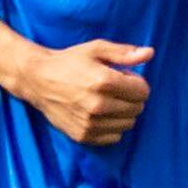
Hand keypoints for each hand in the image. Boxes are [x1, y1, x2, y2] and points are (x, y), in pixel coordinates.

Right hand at [29, 37, 153, 145]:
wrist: (38, 80)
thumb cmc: (69, 62)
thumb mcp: (96, 49)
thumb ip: (124, 53)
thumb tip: (150, 53)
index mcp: (103, 81)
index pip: (142, 91)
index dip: (137, 83)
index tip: (125, 78)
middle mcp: (98, 105)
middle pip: (137, 108)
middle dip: (132, 98)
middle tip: (116, 89)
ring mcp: (90, 123)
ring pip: (128, 124)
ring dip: (124, 113)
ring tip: (108, 101)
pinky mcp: (83, 135)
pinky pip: (114, 137)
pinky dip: (113, 127)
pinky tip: (101, 115)